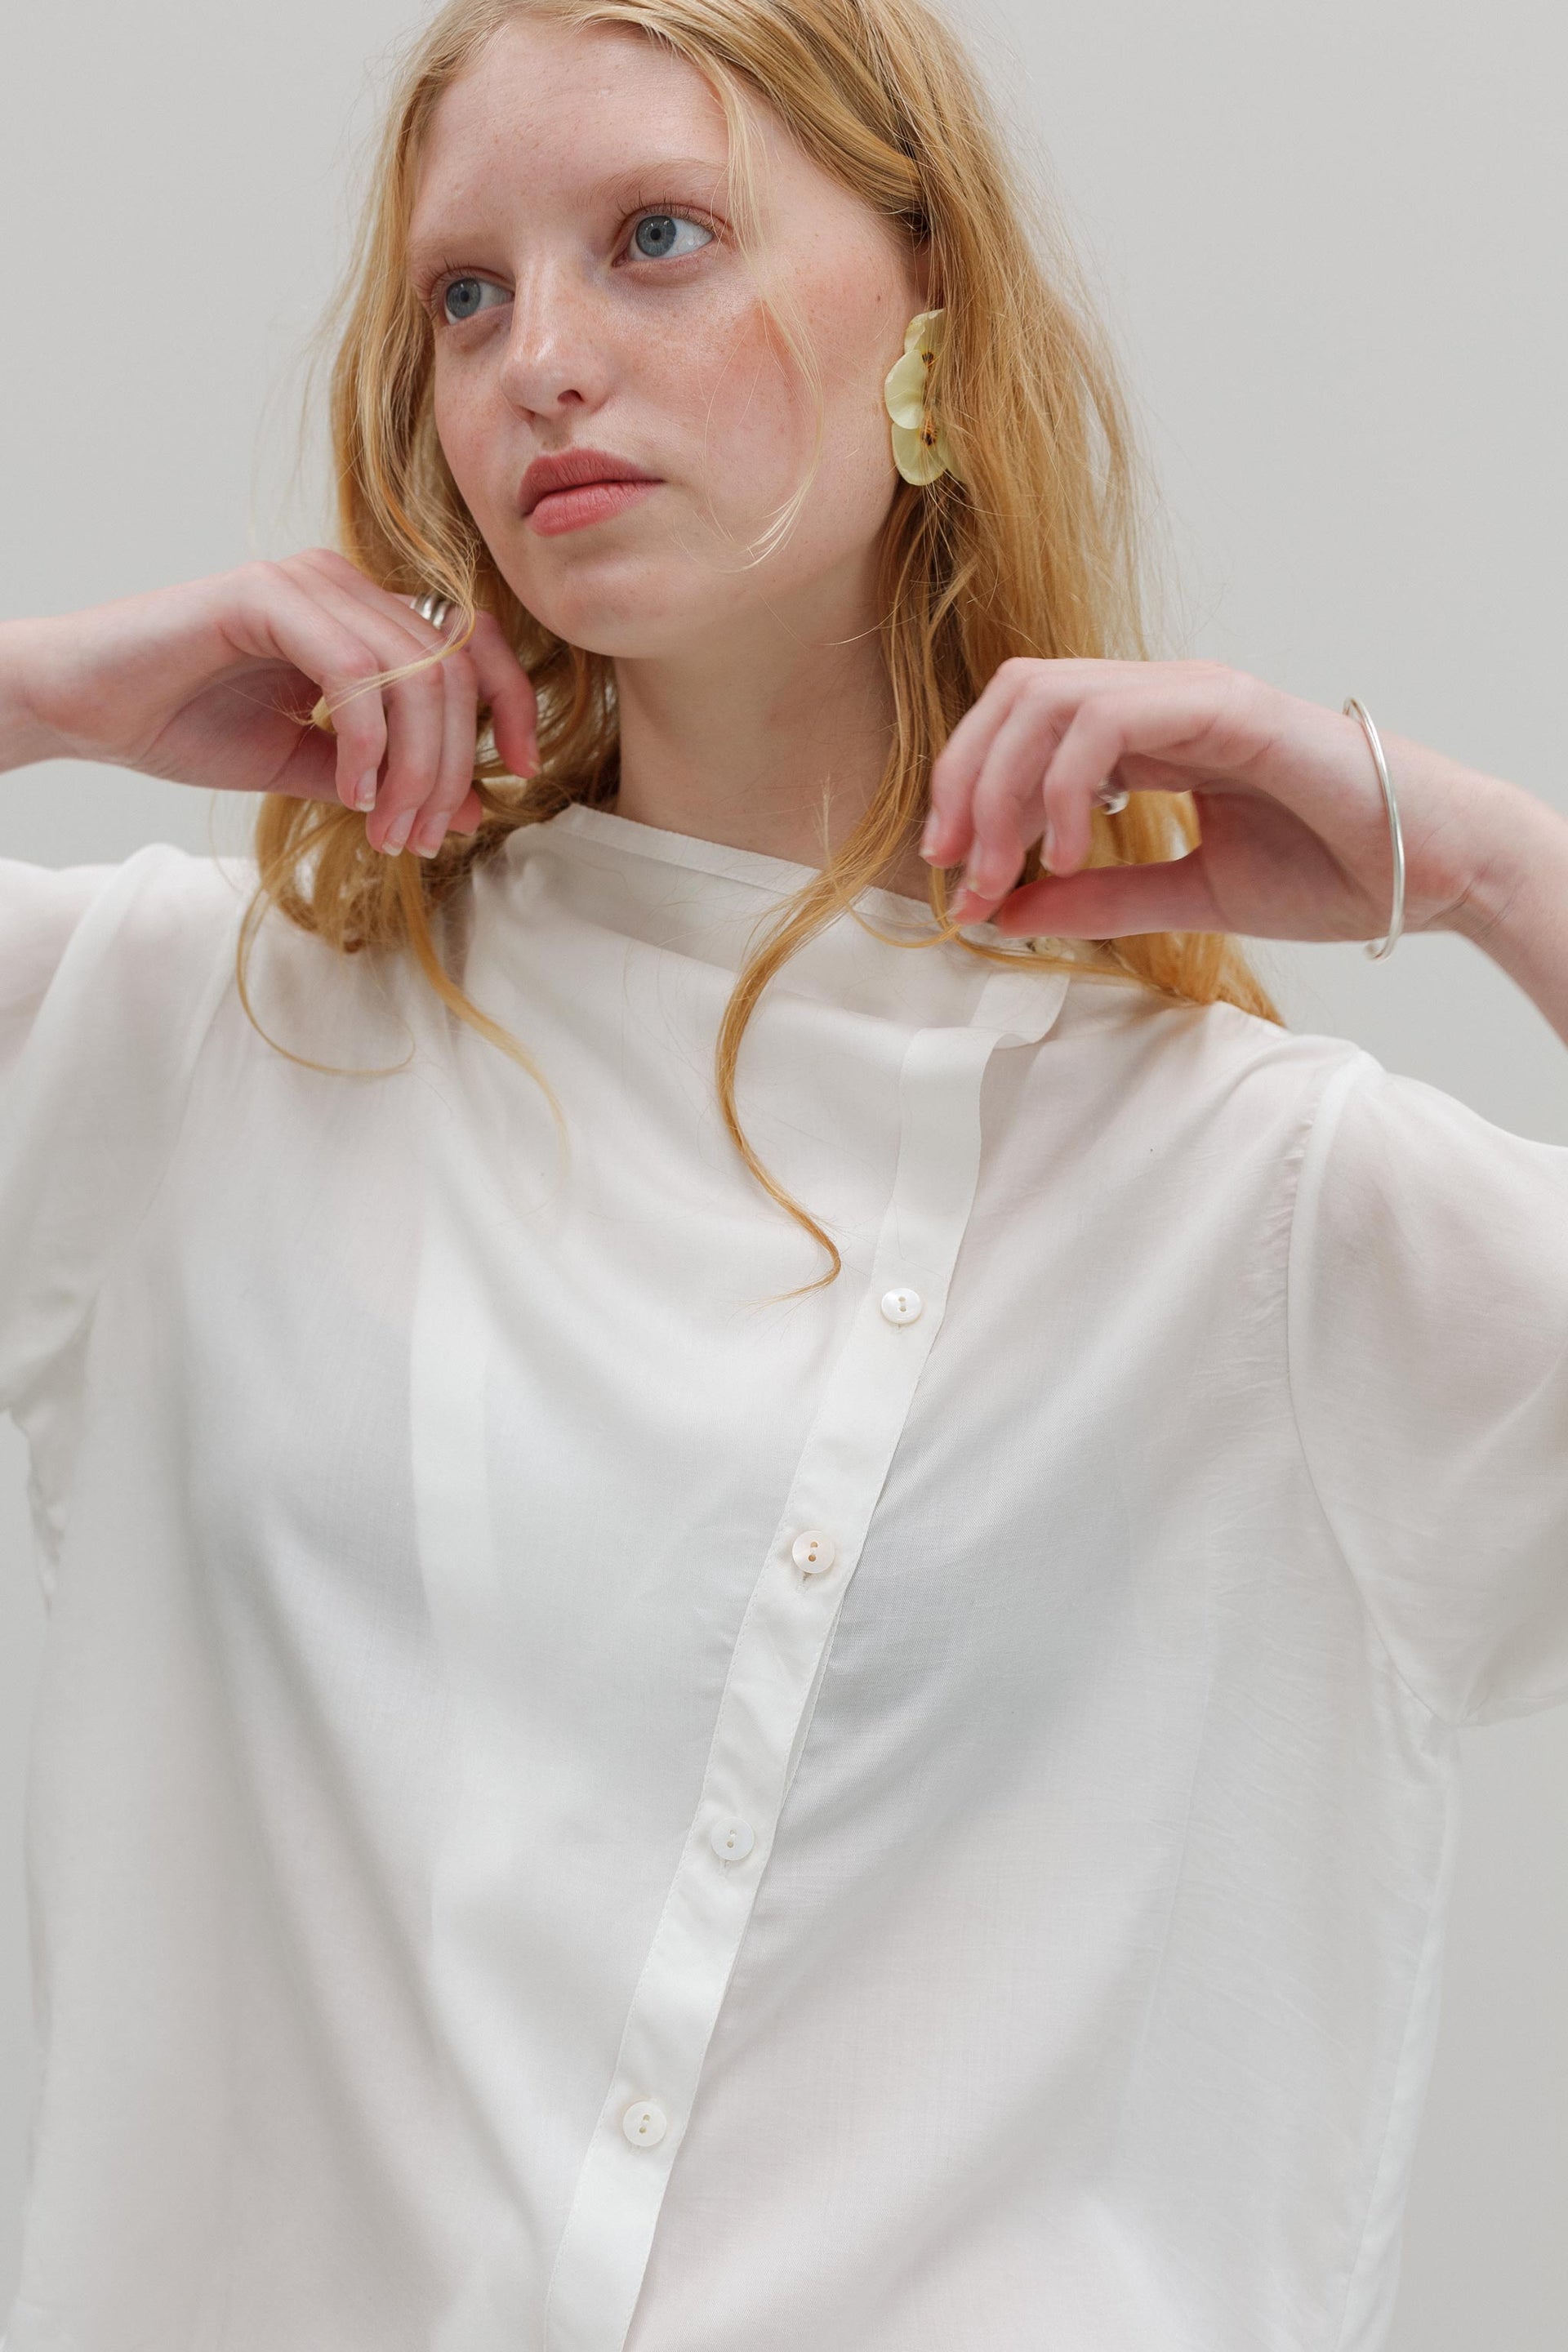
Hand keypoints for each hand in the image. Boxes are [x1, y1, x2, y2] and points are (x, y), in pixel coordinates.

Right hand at [1, 548, 539, 857]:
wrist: (86, 709)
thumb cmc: (187, 725)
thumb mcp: (310, 767)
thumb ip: (388, 778)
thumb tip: (475, 807)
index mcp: (364, 615)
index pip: (472, 647)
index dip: (513, 706)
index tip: (523, 775)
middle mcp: (344, 584)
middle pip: (451, 672)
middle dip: (451, 768)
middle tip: (421, 837)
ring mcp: (305, 581)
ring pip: (412, 672)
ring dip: (414, 767)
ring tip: (387, 827)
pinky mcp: (263, 595)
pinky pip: (354, 669)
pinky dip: (365, 740)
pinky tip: (350, 790)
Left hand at [922, 657, 1494, 943]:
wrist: (1433, 871)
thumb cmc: (1333, 872)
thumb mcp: (1187, 896)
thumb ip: (1099, 899)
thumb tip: (1004, 912)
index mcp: (1149, 732)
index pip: (1023, 723)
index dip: (968, 790)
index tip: (955, 875)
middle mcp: (1162, 697)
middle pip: (1016, 695)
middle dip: (964, 784)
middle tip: (957, 871)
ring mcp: (1193, 693)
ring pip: (1048, 697)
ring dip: (1002, 789)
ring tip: (1003, 871)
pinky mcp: (1226, 707)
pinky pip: (1109, 721)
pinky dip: (1068, 785)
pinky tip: (1077, 851)